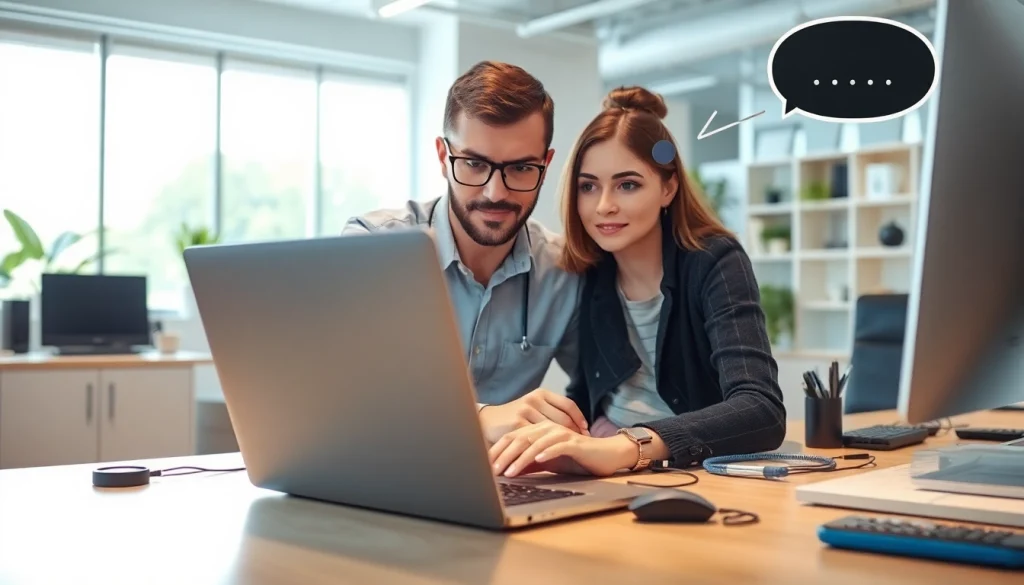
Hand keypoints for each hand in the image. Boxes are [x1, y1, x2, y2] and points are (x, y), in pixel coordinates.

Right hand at [478, 389, 588, 443]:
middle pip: (563, 418)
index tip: (586, 430)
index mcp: (541, 393)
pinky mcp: (517, 424)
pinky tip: (552, 454)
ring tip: (571, 451)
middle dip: (574, 432)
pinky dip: (546, 447)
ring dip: (562, 442)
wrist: (488, 421)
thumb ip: (549, 412)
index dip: (579, 417)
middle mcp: (534, 399)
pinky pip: (537, 438)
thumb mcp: (532, 408)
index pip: (567, 404)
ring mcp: (525, 411)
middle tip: (581, 443)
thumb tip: (575, 424)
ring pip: (552, 429)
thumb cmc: (513, 416)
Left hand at [488, 421, 637, 477]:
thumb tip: (509, 471)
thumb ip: (530, 464)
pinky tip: (538, 460)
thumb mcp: (548, 463)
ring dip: (521, 458)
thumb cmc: (575, 459)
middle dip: (504, 456)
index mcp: (538, 430)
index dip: (498, 452)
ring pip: (535, 443)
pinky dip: (547, 452)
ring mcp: (561, 433)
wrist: (604, 456)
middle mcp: (547, 428)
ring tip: (510, 472)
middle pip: (520, 440)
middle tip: (492, 471)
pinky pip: (557, 445)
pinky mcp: (574, 442)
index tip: (485, 467)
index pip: (513, 439)